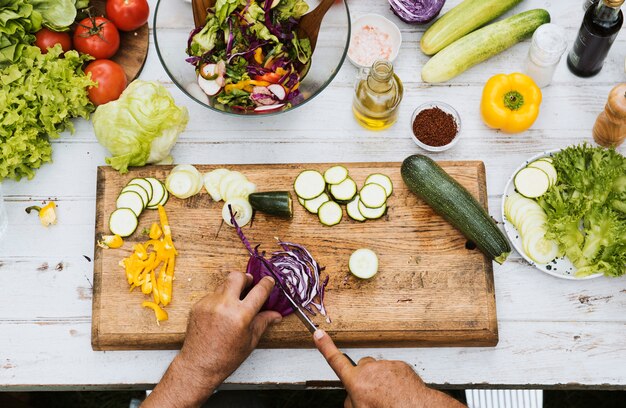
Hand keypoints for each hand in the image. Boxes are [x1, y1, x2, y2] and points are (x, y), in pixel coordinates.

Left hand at [143, 272, 281, 407]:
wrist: (199, 365)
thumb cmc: (225, 357)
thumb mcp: (250, 340)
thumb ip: (263, 322)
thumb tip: (275, 315)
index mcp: (241, 315)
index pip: (259, 290)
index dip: (266, 283)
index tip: (268, 281)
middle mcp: (224, 306)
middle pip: (237, 276)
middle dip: (245, 278)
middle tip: (249, 284)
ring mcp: (209, 304)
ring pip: (223, 284)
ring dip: (232, 289)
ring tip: (234, 303)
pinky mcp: (198, 305)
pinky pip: (213, 295)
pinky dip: (219, 299)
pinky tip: (221, 313)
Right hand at [314, 330, 465, 407]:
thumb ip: (351, 401)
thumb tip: (351, 398)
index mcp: (356, 381)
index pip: (335, 361)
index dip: (326, 347)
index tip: (319, 334)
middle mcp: (370, 370)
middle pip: (361, 367)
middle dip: (364, 376)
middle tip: (372, 393)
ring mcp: (385, 366)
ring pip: (379, 370)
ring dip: (381, 379)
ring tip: (389, 395)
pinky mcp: (400, 365)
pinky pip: (393, 371)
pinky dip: (395, 379)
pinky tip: (399, 392)